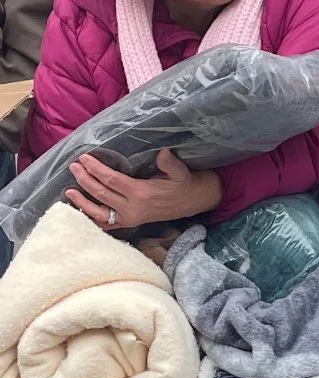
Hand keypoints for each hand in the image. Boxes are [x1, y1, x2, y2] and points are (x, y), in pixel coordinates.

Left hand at [66, 148, 222, 232]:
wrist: (191, 202)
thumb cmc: (184, 184)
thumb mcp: (181, 172)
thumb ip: (170, 163)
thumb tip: (163, 153)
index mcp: (142, 193)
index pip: (112, 180)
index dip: (96, 169)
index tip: (84, 158)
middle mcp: (133, 209)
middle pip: (101, 194)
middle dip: (85, 180)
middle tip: (73, 166)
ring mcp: (129, 219)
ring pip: (99, 212)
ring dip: (82, 202)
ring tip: (68, 191)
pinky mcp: (129, 224)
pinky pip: (106, 224)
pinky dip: (91, 219)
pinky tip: (79, 211)